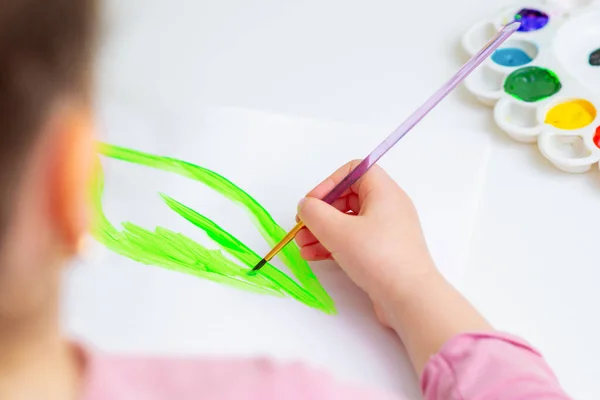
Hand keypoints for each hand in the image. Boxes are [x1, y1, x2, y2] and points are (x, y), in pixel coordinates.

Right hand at [296, 161, 492, 374]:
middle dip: (320, 212)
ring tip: (302, 245)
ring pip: (348, 222)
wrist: (410, 298)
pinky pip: (354, 240)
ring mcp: (387, 231)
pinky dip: (333, 244)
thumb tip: (306, 206)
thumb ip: (314, 213)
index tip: (313, 203)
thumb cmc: (377, 257)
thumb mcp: (337, 230)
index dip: (329, 183)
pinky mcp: (383, 253)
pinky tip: (313, 256)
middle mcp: (388, 207)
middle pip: (347, 198)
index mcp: (384, 192)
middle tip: (301, 227)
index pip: (354, 171)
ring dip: (322, 231)